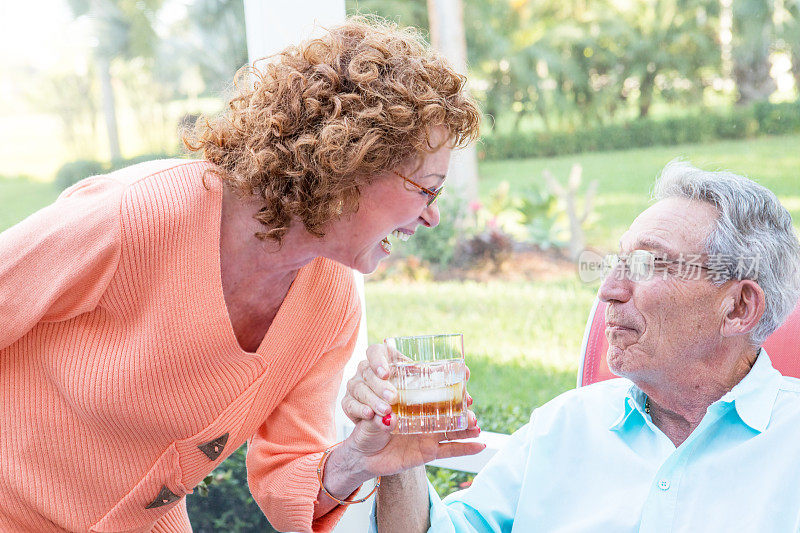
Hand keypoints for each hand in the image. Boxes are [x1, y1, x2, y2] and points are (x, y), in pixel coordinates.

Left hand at [339, 343, 481, 478]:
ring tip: (476, 424)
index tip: (464, 372)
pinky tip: (480, 445)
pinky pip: (450, 450)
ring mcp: (429, 433)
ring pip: (453, 428)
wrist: (364, 455)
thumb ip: (377, 417)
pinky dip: (466, 449)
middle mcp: (424, 414)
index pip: (434, 385)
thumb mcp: (369, 417)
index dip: (450, 378)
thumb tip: (387, 417)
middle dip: (462, 403)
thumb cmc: (367, 428)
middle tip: (469, 399)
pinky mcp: (429, 452)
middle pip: (449, 407)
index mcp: (412, 400)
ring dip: (466, 426)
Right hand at [342, 343, 473, 423]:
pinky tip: (368, 416)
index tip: (388, 371)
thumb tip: (471, 403)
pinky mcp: (350, 408)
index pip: (377, 351)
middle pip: (367, 370)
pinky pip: (348, 405)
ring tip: (385, 413)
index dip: (380, 358)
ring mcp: (358, 391)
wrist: (380, 454)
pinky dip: (358, 410)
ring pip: (357, 387)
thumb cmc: (408, 429)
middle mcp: (373, 378)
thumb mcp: (428, 420)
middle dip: (380, 385)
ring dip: (372, 399)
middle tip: (392, 398)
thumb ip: (447, 410)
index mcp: (392, 372)